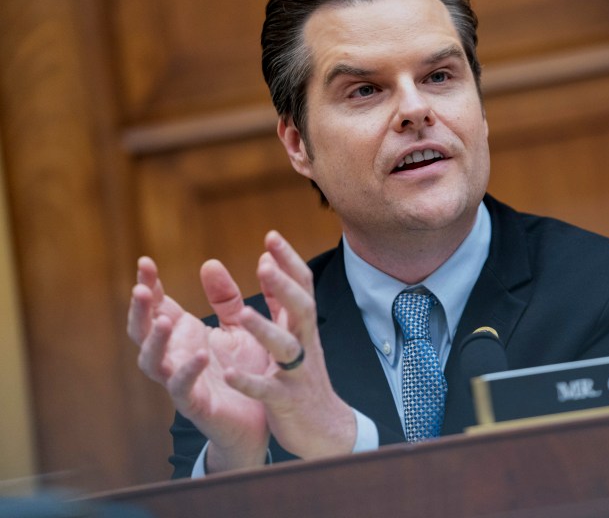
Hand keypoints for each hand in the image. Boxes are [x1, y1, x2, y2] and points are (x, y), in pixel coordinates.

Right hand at [127, 257, 270, 471]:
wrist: (261, 418)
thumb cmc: (243, 370)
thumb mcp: (238, 327)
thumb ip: (225, 298)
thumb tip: (210, 262)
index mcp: (183, 335)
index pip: (156, 307)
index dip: (148, 286)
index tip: (144, 261)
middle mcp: (175, 356)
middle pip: (142, 332)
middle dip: (139, 311)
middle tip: (140, 289)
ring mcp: (180, 381)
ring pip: (153, 362)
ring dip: (155, 342)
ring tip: (164, 321)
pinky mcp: (196, 405)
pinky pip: (183, 389)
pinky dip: (187, 372)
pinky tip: (199, 355)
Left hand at [224, 230, 356, 459]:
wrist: (324, 427)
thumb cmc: (303, 375)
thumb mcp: (294, 332)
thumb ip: (278, 298)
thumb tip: (266, 258)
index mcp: (302, 327)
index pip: (302, 287)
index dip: (289, 261)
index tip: (272, 235)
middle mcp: (305, 344)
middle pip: (302, 309)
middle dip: (285, 286)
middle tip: (265, 263)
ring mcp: (298, 373)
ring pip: (287, 348)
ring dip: (266, 330)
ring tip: (243, 314)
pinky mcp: (286, 401)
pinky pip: (268, 390)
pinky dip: (250, 382)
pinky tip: (229, 375)